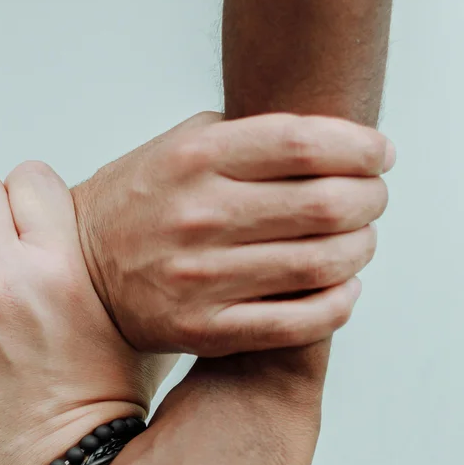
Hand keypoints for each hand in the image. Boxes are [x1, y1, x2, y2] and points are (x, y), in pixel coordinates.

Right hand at [73, 111, 391, 356]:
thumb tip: (339, 135)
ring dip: (361, 249)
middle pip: (326, 204)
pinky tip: (344, 287)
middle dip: (371, 198)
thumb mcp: (178, 147)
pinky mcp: (205, 329)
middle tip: (374, 198)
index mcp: (195, 159)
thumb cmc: (147, 203)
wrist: (82, 275)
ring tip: (361, 240)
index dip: (361, 147)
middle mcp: (198, 215)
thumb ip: (249, 135)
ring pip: (322, 264)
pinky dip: (339, 303)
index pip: (304, 143)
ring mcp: (201, 278)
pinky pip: (299, 321)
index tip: (381, 154)